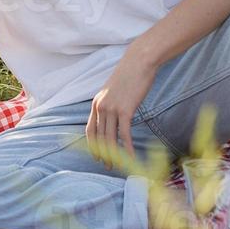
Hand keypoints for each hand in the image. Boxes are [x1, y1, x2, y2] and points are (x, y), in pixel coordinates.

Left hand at [85, 53, 157, 170]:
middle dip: (103, 154)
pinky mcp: (125, 110)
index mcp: (96, 103)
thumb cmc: (129, 75)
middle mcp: (101, 107)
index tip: (97, 156)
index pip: (90, 129)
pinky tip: (131, 157)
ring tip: (118, 166)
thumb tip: (114, 118)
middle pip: (99, 137)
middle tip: (108, 166)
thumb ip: (111, 105)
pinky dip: (127, 148)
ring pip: (110, 138)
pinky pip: (125, 134)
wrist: (139, 62)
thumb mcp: (114, 91)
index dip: (92, 145)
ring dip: (114, 155)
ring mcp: (112, 109)